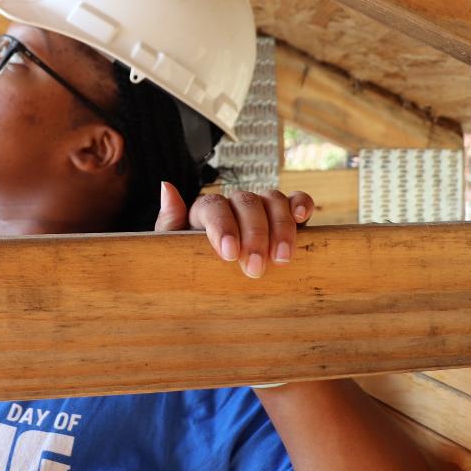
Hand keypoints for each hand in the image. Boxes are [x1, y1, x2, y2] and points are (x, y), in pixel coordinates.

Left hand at [155, 182, 313, 277]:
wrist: (209, 283)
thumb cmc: (191, 266)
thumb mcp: (173, 249)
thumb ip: (170, 221)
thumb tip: (166, 187)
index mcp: (205, 210)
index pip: (214, 206)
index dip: (223, 226)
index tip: (229, 254)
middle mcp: (234, 204)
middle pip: (247, 203)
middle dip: (254, 235)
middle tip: (255, 268)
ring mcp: (260, 208)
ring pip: (273, 201)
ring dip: (280, 227)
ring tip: (282, 259)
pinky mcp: (283, 217)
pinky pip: (295, 201)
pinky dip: (301, 204)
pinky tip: (304, 217)